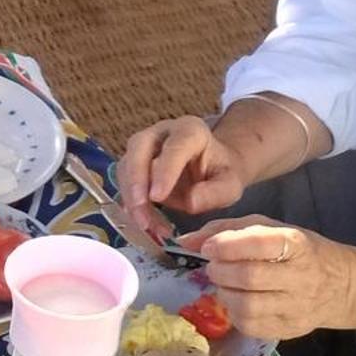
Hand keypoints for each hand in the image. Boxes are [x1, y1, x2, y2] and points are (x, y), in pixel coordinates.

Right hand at [118, 116, 246, 238]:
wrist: (213, 168)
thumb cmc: (221, 173)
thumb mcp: (230, 185)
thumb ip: (215, 193)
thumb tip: (190, 202)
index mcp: (191, 131)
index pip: (174, 147)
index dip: (164, 171)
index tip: (157, 198)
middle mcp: (162, 133)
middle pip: (138, 147)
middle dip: (135, 180)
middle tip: (139, 209)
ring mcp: (145, 146)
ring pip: (126, 166)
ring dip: (131, 197)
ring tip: (146, 225)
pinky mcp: (134, 163)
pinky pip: (124, 182)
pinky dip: (130, 204)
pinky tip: (143, 222)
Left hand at [178, 218, 355, 341]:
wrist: (344, 286)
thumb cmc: (302, 251)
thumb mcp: (272, 229)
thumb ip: (229, 230)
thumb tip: (187, 240)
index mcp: (297, 245)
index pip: (260, 243)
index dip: (226, 245)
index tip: (209, 247)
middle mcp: (300, 277)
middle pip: (249, 278)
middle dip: (220, 271)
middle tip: (214, 266)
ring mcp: (296, 307)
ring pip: (247, 307)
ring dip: (224, 294)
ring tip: (225, 284)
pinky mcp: (290, 330)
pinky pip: (251, 326)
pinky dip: (234, 313)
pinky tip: (236, 301)